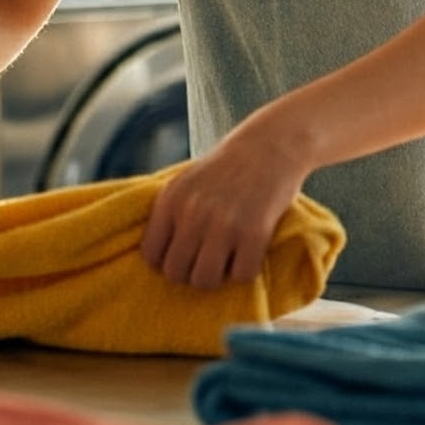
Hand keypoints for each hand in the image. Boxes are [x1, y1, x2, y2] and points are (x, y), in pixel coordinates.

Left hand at [141, 114, 312, 289]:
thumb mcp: (187, 181)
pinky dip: (247, 270)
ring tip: (228, 260)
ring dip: (217, 276)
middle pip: (176, 273)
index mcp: (171, 199)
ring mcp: (224, 224)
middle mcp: (193, 213)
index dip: (167, 261)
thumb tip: (160, 258)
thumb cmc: (229, 166)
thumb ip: (172, 214)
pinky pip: (242, 275)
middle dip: (191, 272)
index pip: (151, 255)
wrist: (273, 144)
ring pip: (205, 280)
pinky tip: (250, 253)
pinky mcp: (255, 232)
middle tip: (208, 261)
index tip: (184, 256)